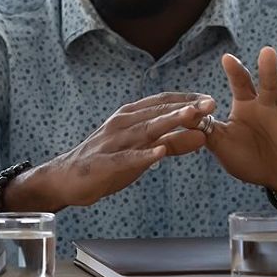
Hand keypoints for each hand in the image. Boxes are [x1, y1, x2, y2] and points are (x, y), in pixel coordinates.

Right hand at [36, 92, 214, 206]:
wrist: (66, 178)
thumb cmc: (107, 162)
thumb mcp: (143, 151)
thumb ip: (172, 143)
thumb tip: (203, 136)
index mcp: (129, 116)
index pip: (162, 102)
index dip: (186, 99)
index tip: (210, 98)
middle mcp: (121, 124)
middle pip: (157, 113)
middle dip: (186, 107)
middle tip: (211, 103)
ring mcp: (112, 143)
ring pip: (145, 130)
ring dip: (169, 123)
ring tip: (192, 117)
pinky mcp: (104, 163)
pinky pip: (126, 158)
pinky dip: (143, 155)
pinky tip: (159, 153)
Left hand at [206, 46, 276, 194]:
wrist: (273, 177)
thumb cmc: (246, 154)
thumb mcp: (219, 142)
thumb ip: (203, 129)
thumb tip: (178, 116)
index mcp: (247, 107)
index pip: (241, 85)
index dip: (235, 73)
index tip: (227, 57)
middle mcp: (269, 110)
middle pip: (269, 87)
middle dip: (268, 71)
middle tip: (267, 51)